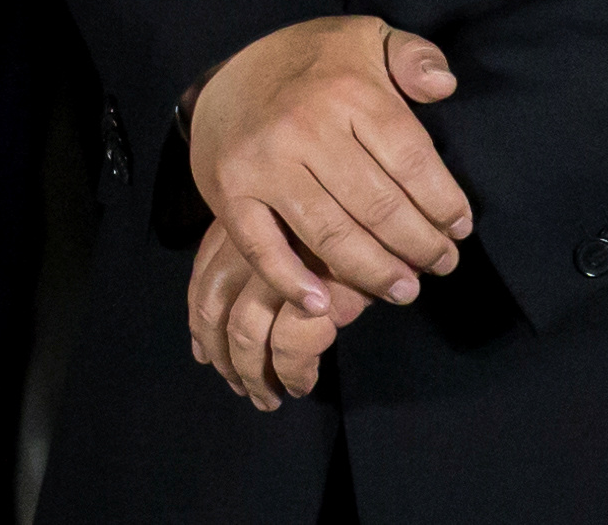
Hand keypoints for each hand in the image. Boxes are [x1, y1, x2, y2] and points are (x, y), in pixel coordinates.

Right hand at [186, 16, 472, 317]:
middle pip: (379, 208)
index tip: (460, 229)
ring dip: (375, 273)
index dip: (444, 204)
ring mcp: (263, 164)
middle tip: (440, 265)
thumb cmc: (312, 65)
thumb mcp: (366, 38)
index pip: (412, 162)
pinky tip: (323, 305)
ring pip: (332, 237)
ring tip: (404, 289)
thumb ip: (414, 56)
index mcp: (347, 90)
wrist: (225, 71)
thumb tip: (445, 87)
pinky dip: (292, 284)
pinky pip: (263, 250)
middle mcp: (305, 127)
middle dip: (420, 247)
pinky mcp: (229, 193)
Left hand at [190, 219, 352, 409]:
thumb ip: (268, 255)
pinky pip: (290, 348)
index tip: (205, 352)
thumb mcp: (301, 226)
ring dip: (253, 374)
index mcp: (246, 219)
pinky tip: (302, 385)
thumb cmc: (354, 218)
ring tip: (268, 398)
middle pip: (215, 309)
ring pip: (245, 334)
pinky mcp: (316, 293)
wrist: (406, 210)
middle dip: (223, 356)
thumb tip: (233, 320)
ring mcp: (281, 266)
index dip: (200, 321)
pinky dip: (292, 374)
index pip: (204, 276)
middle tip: (241, 386)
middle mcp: (254, 240)